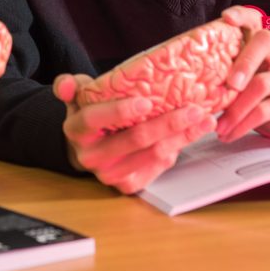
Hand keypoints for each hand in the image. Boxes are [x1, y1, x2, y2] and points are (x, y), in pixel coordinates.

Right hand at [53, 73, 215, 193]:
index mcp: (76, 130)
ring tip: (204, 119)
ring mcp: (111, 173)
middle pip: (135, 139)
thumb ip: (69, 86)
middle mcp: (92, 156)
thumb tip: (66, 85)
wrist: (89, 148)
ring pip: (153, 154)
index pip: (95, 119)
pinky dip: (179, 148)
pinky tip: (193, 134)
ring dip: (183, 136)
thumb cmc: (90, 115)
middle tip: (194, 109)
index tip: (146, 101)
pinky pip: (159, 167)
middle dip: (168, 123)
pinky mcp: (128, 185)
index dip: (120, 111)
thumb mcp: (77, 96)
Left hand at [215, 6, 269, 147]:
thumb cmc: (269, 101)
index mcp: (262, 49)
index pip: (255, 21)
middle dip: (242, 60)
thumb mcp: (248, 85)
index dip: (242, 15)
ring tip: (218, 126)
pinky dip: (244, 124)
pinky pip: (267, 109)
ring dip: (235, 106)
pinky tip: (229, 134)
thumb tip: (187, 84)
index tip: (226, 18)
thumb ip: (227, 78)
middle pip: (265, 41)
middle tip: (226, 85)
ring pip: (263, 82)